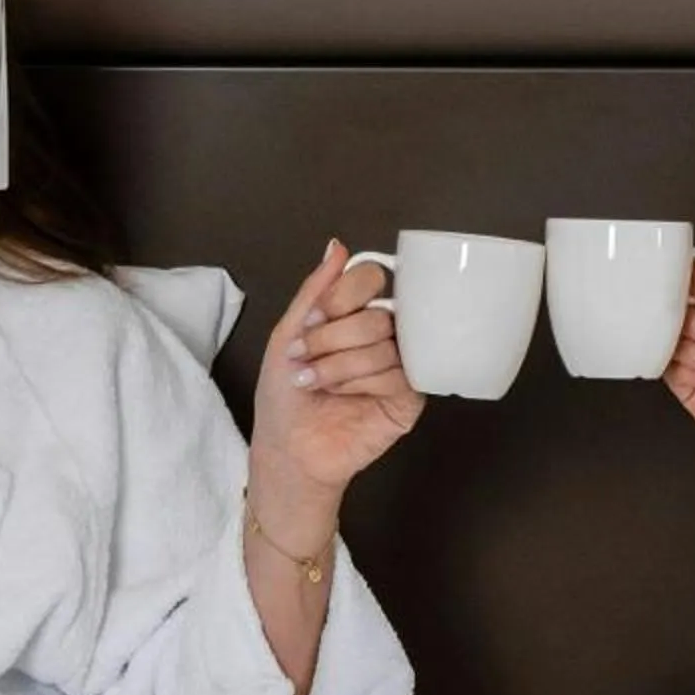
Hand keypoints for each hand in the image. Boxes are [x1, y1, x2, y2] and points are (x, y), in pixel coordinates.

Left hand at [248, 242, 424, 531]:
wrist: (288, 448)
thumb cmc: (285, 395)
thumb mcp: (288, 333)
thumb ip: (314, 290)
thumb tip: (337, 245)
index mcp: (357, 314)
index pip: (371, 278)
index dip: (343, 296)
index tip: (314, 319)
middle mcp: (384, 335)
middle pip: (378, 314)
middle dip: (332, 338)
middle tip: (305, 358)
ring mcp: (401, 366)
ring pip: (385, 345)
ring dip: (339, 365)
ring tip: (315, 383)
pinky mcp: (409, 399)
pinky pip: (397, 375)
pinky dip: (360, 383)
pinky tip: (342, 397)